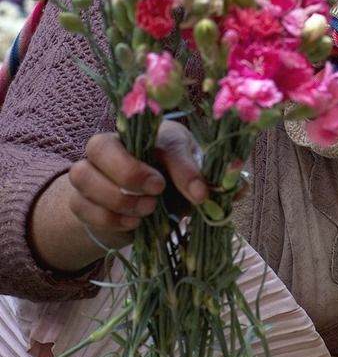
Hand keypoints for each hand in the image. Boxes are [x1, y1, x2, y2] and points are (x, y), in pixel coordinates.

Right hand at [30, 120, 207, 271]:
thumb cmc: (171, 184)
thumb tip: (239, 188)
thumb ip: (212, 182)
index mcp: (151, 133)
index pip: (163, 141)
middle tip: (156, 191)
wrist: (139, 207)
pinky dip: (106, 217)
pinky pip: (80, 205)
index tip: (200, 193)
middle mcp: (114, 144)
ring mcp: (90, 169)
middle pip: (100, 145)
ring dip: (116, 198)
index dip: (183, 168)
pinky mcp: (78, 197)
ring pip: (83, 175)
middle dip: (129, 172)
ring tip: (146, 211)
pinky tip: (132, 223)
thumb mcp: (193, 182)